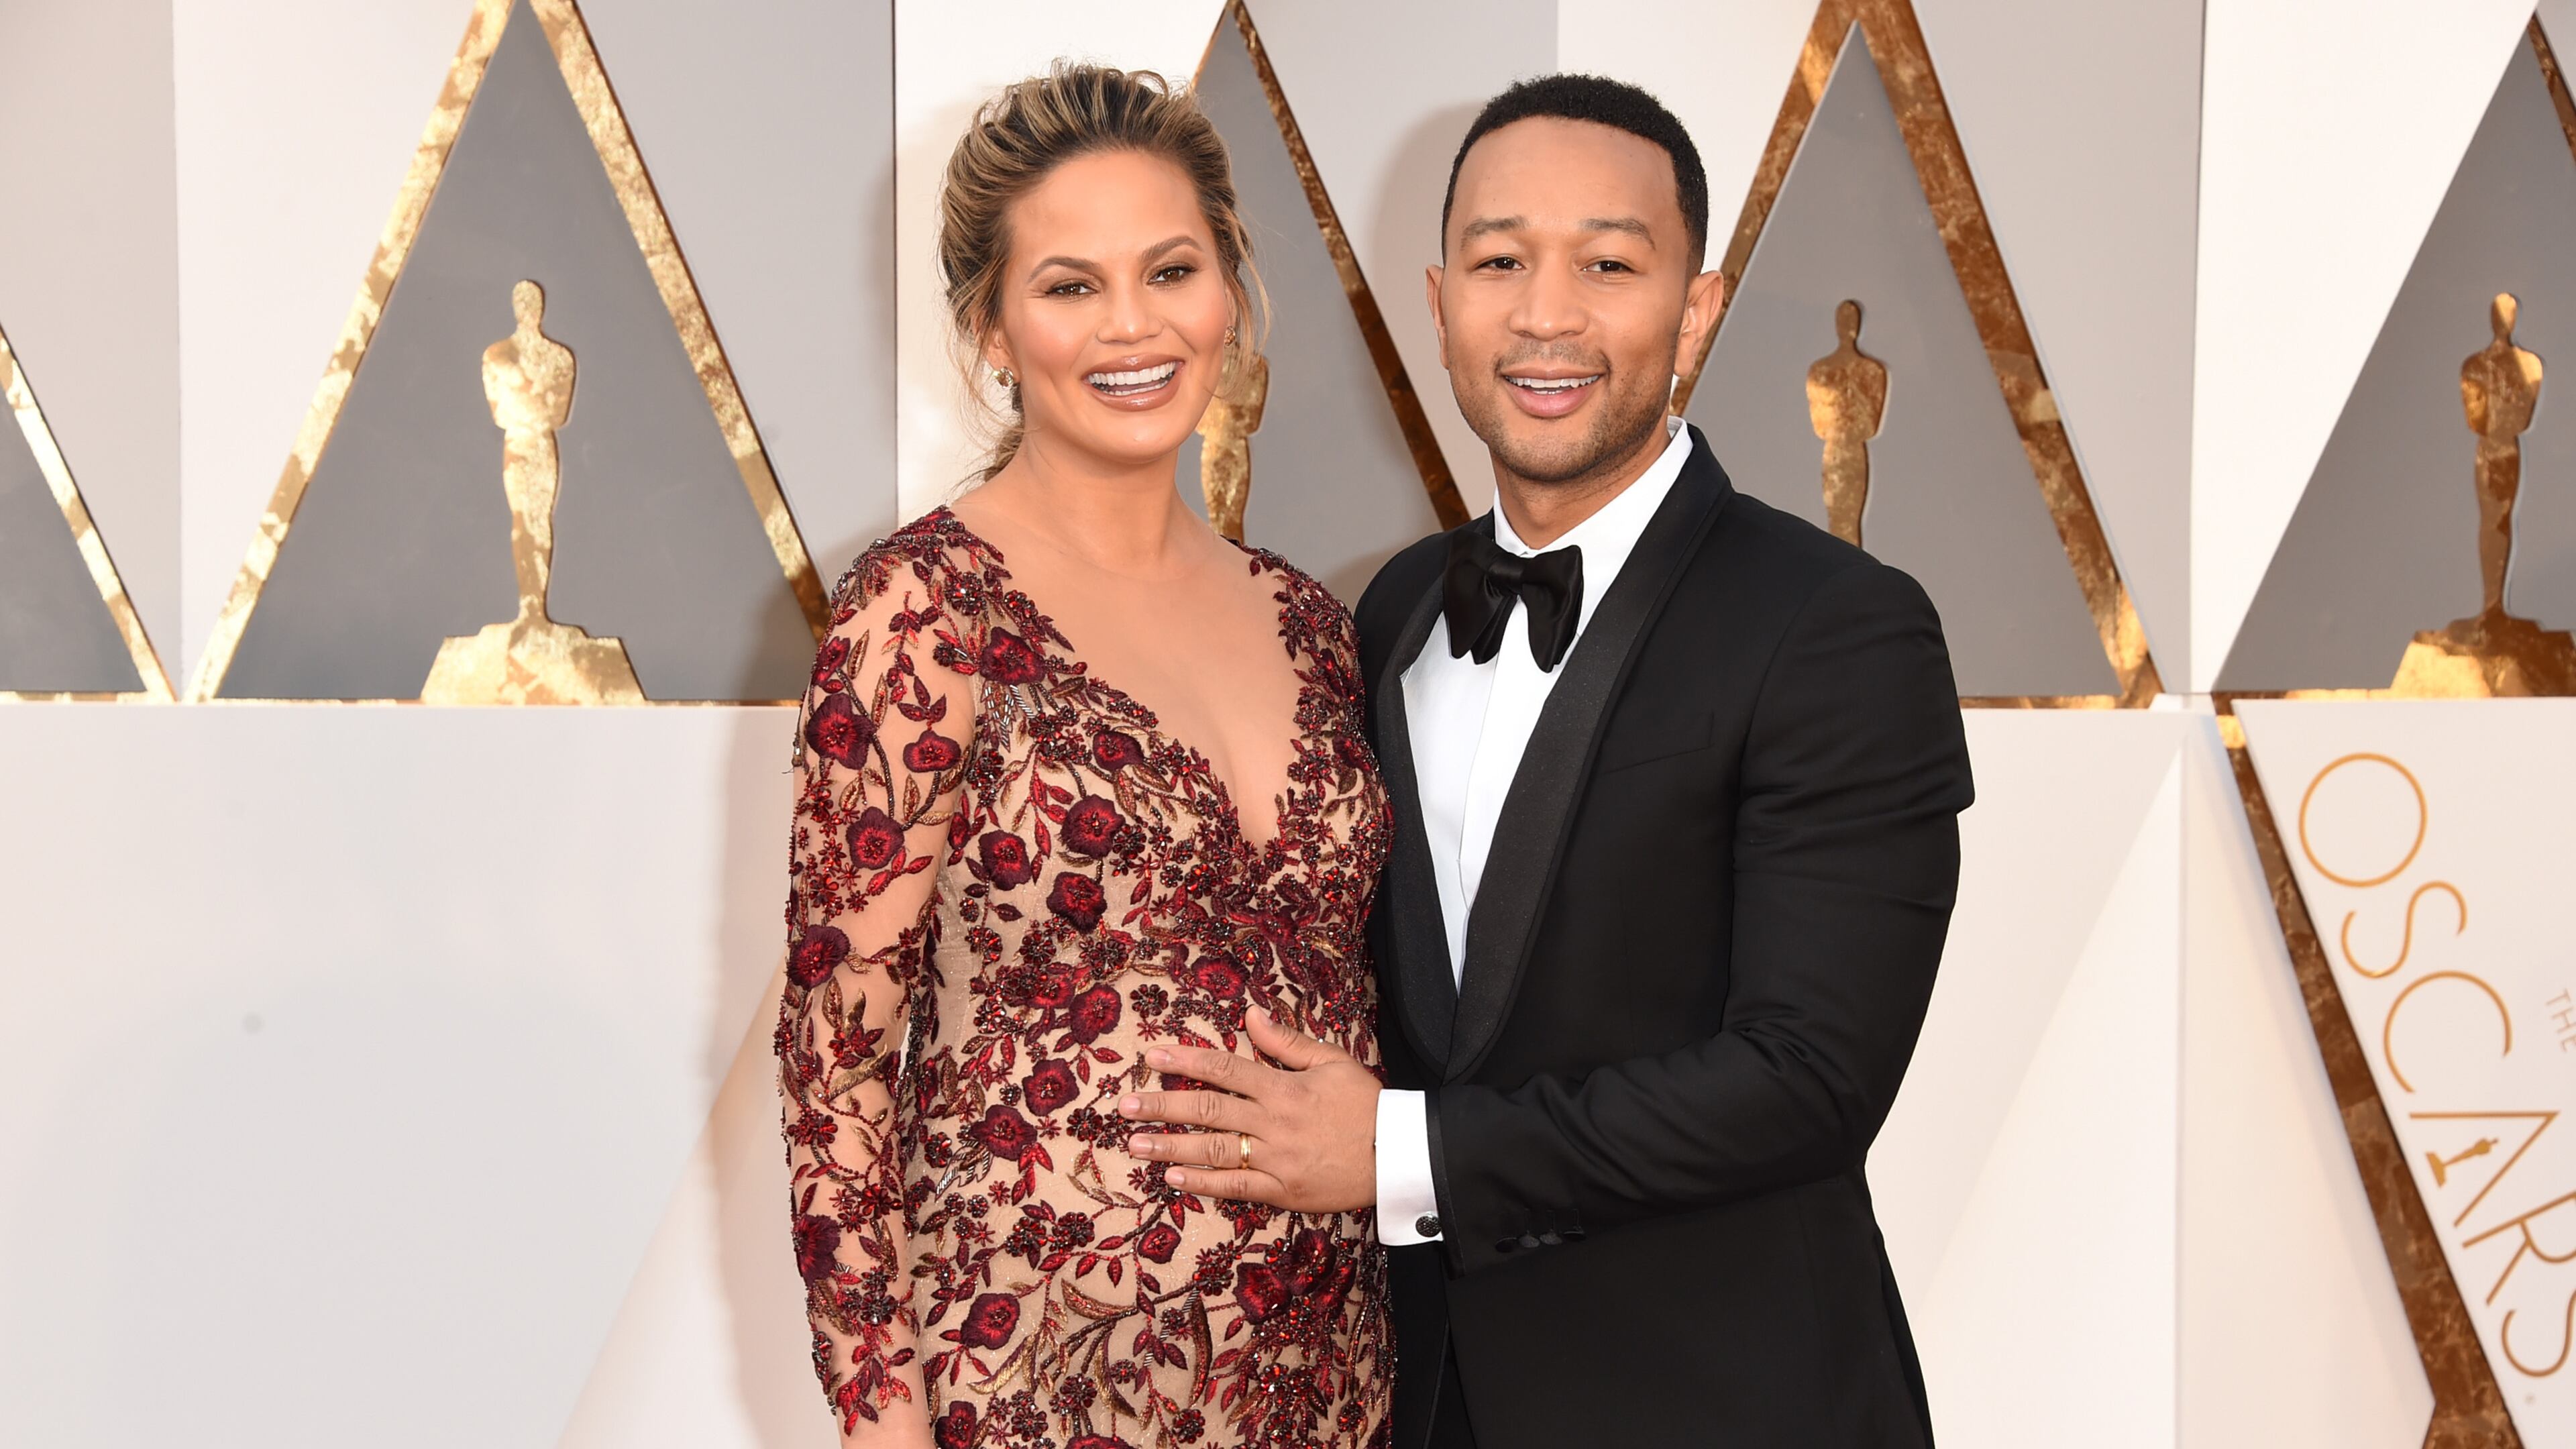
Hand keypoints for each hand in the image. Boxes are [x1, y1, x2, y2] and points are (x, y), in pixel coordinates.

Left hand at [1119, 1005, 1378, 1212]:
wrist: (1400, 1153)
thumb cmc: (1367, 1103)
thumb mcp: (1332, 1061)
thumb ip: (1287, 1041)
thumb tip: (1249, 1014)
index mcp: (1283, 1087)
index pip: (1224, 1069)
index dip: (1184, 1062)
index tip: (1150, 1057)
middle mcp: (1274, 1122)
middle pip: (1208, 1110)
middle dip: (1162, 1106)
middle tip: (1123, 1106)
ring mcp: (1277, 1159)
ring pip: (1215, 1151)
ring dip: (1171, 1146)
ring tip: (1134, 1143)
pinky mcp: (1284, 1191)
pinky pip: (1237, 1188)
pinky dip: (1204, 1183)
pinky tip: (1173, 1177)